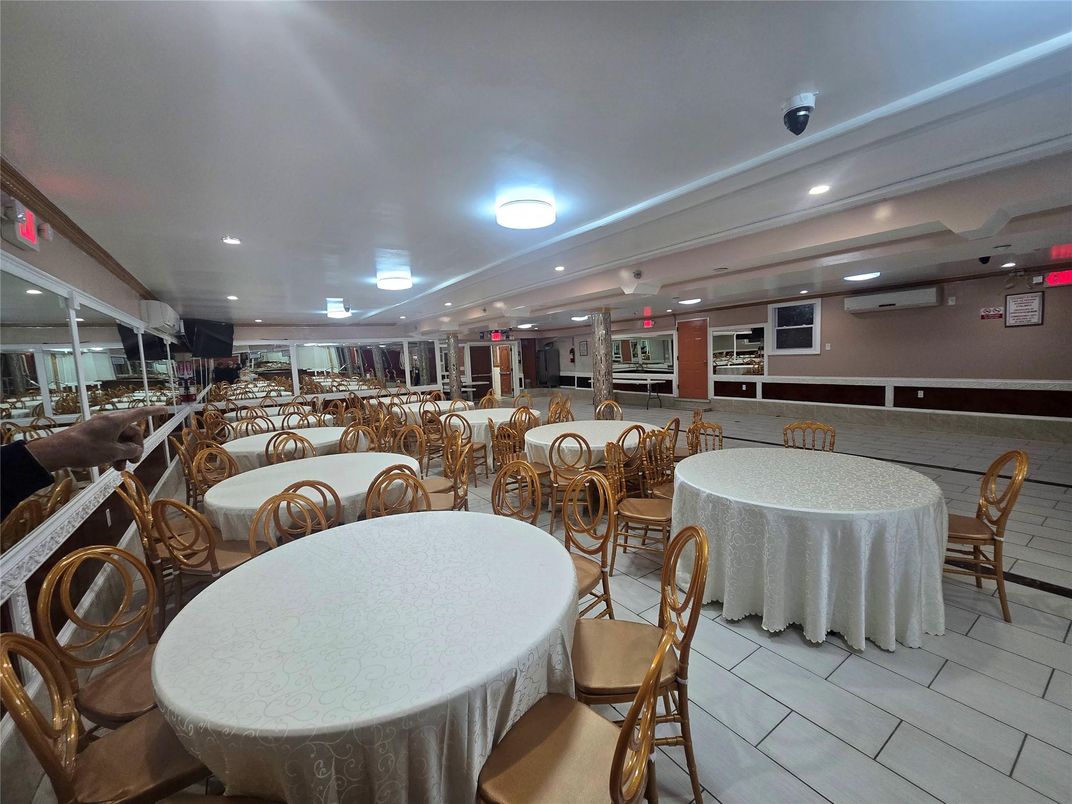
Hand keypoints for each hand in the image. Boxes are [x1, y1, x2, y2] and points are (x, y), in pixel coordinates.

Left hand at [26, 406, 168, 471]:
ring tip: (119, 469)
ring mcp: (101, 427)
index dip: (154, 412)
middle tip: (133, 463)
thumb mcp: (113, 452)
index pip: (141, 413)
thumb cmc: (87, 449)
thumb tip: (136, 451)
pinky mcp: (93, 434)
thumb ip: (129, 451)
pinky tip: (110, 465)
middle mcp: (110, 421)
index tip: (166, 409)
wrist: (58, 451)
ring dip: (123, 453)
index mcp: (117, 420)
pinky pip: (110, 441)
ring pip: (120, 439)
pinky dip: (114, 452)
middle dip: (135, 448)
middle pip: (131, 431)